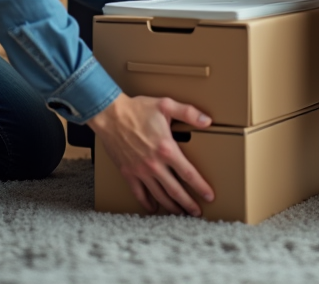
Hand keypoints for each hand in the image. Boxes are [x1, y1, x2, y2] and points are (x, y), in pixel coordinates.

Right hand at [87, 93, 214, 215]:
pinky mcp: (128, 173)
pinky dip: (147, 203)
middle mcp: (154, 165)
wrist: (109, 114)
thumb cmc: (137, 109)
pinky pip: (139, 193)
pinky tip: (153, 208)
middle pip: (175, 191)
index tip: (209, 196)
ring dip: (171, 206)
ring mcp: (140, 171)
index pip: (188, 174)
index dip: (200, 187)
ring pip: (159, 195)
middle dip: (188, 204)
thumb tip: (207, 120)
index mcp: (166, 149)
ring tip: (180, 213)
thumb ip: (189, 112)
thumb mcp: (166, 105)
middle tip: (197, 213)